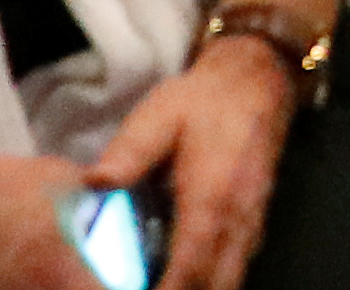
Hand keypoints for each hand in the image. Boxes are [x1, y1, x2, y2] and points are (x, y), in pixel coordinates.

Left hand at [83, 28, 299, 289]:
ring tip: (164, 283)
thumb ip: (129, 152)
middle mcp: (237, 218)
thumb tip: (94, 183)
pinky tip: (187, 277)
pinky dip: (214, 279)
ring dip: (201, 287)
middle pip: (216, 283)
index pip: (191, 265)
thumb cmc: (202, 100)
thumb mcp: (158, 116)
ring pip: (231, 278)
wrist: (256, 79)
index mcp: (211, 197)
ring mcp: (251, 221)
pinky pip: (237, 264)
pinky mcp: (254, 220)